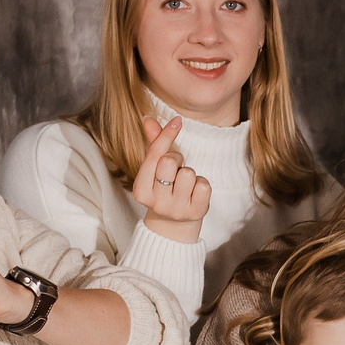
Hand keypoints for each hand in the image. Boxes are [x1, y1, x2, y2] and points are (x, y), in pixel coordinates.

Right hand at [133, 115, 210, 244]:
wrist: (174, 226)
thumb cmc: (164, 190)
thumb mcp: (155, 170)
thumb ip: (153, 144)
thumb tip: (147, 118)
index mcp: (140, 190)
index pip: (154, 156)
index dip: (166, 135)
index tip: (177, 120)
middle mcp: (156, 202)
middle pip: (170, 162)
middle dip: (176, 159)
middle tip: (176, 169)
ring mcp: (176, 209)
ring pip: (188, 173)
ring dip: (190, 173)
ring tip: (185, 184)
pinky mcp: (196, 213)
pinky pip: (204, 185)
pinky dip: (202, 184)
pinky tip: (195, 192)